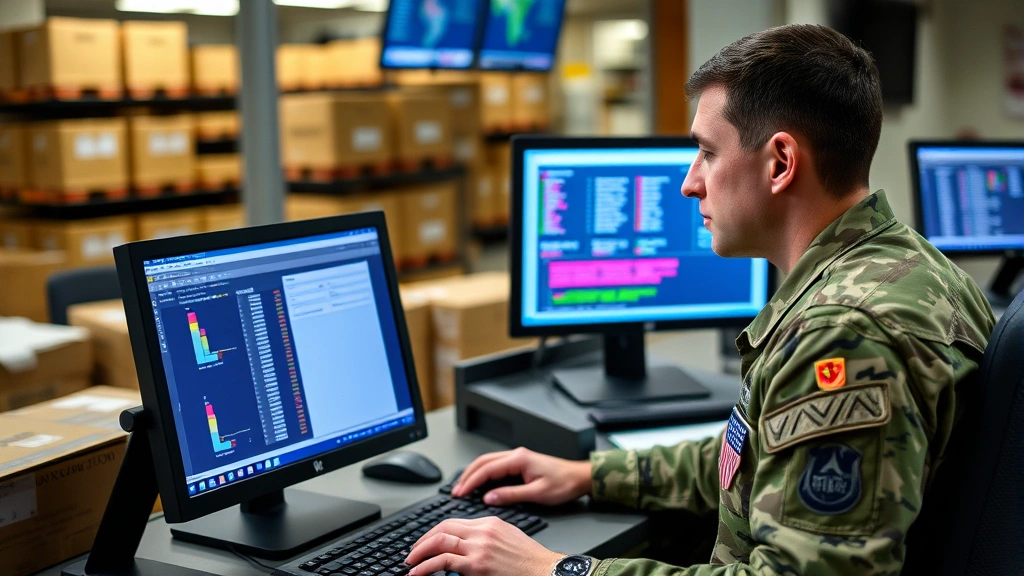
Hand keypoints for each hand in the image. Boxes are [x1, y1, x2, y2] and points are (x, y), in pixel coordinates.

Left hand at [405, 516, 563, 575]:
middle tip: (412, 553)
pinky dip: (425, 566)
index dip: (435, 532)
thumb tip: (467, 547)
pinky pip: (443, 561)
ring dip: (419, 552)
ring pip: (439, 541)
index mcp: (490, 523)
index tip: (426, 542)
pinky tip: (417, 573)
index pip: (453, 522)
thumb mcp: (508, 539)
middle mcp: (482, 531)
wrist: (546, 571)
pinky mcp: (477, 564)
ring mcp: (479, 547)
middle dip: (422, 540)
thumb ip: (487, 538)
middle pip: (443, 528)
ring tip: (410, 563)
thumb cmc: (531, 561)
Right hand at [451, 447, 591, 506]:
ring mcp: (518, 458)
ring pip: (488, 463)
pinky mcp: (520, 464)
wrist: (579, 477)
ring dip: (474, 474)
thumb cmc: (564, 484)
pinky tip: (479, 484)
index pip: (487, 469)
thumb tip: (489, 498)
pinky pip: (496, 466)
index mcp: (518, 459)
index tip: (460, 492)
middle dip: (467, 476)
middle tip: (456, 491)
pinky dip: (484, 474)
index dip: (471, 481)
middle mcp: (516, 456)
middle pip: (483, 462)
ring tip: (463, 488)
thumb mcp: (537, 493)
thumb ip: (511, 495)